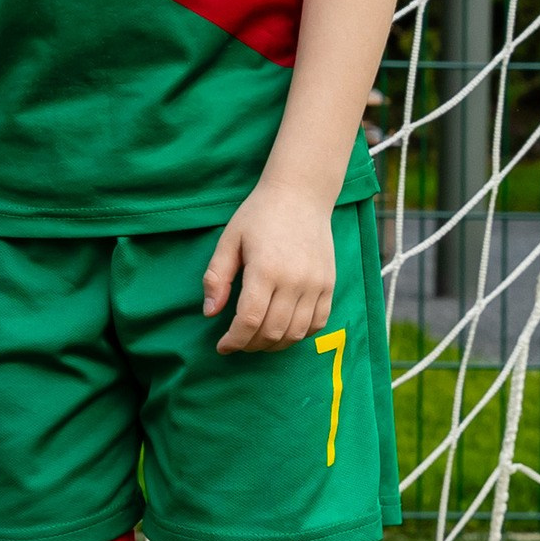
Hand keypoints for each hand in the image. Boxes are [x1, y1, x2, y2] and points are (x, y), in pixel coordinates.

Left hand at [203, 179, 336, 352]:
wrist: (301, 195)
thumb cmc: (260, 215)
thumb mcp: (230, 240)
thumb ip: (217, 277)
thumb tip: (210, 313)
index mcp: (265, 270)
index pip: (249, 321)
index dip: (234, 340)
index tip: (223, 346)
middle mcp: (294, 281)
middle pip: (272, 332)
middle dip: (250, 345)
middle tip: (238, 342)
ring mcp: (316, 285)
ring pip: (295, 333)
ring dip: (274, 344)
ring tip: (258, 338)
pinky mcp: (329, 285)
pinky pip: (318, 324)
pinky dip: (300, 334)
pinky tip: (284, 329)